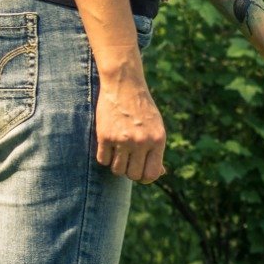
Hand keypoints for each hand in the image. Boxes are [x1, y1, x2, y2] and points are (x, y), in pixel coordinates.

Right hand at [94, 58, 167, 182]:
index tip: (140, 172)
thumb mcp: (156, 127)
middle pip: (133, 175)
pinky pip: (102, 160)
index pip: (152, 174)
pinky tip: (108, 144)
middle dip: (129, 171)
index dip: (145, 178)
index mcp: (157, 140)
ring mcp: (123, 139)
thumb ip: (157, 151)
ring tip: (118, 150)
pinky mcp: (105, 136)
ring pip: (116, 170)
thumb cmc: (142, 109)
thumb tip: (161, 174)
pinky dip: (104, 156)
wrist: (124, 86)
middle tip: (127, 159)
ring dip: (116, 164)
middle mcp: (141, 141)